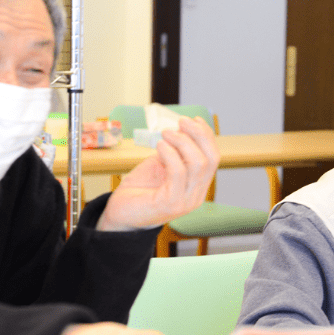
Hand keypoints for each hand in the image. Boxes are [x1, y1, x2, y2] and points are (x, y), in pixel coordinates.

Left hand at [97, 116, 219, 230]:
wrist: (120, 215)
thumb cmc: (140, 190)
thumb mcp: (162, 166)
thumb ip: (175, 154)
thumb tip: (180, 130)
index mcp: (197, 186)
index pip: (213, 158)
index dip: (207, 136)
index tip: (194, 119)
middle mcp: (196, 195)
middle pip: (211, 159)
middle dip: (199, 135)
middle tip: (181, 122)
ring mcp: (185, 201)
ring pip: (198, 164)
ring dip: (182, 142)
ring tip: (166, 133)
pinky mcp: (170, 203)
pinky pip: (178, 173)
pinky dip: (171, 154)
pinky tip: (160, 146)